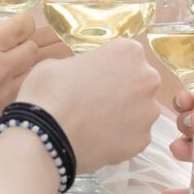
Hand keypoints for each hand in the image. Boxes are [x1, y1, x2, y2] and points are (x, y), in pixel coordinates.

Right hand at [0, 14, 65, 165]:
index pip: (22, 25)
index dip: (21, 24)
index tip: (15, 28)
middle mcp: (0, 68)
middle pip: (33, 48)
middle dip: (24, 46)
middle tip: (10, 50)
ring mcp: (6, 95)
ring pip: (34, 74)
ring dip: (24, 70)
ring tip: (7, 74)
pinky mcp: (7, 116)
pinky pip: (24, 97)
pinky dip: (20, 92)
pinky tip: (2, 94)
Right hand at [17, 38, 159, 172]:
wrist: (45, 137)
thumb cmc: (48, 93)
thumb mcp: (59, 63)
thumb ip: (81, 65)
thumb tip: (82, 76)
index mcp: (129, 52)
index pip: (126, 56)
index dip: (109, 68)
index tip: (95, 78)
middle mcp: (147, 79)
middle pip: (139, 83)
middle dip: (123, 91)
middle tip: (95, 103)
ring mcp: (148, 112)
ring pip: (139, 112)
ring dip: (123, 116)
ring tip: (95, 125)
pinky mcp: (143, 141)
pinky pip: (133, 137)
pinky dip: (119, 139)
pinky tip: (97, 140)